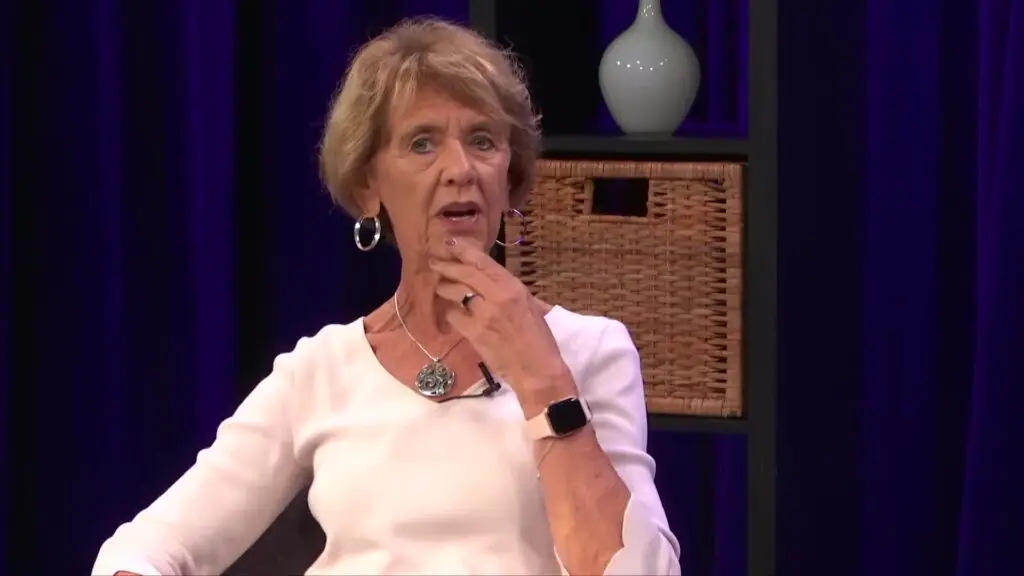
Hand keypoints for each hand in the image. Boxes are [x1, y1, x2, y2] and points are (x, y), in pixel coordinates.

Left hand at [428, 238, 575, 405]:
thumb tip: (498, 282)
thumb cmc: (540, 340)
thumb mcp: (533, 307)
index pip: (483, 262)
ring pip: (454, 292)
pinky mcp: (473, 333)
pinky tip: (451, 313)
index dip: (464, 250)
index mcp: (514, 287)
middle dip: (446, 266)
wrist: (537, 369)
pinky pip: (453, 315)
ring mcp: (483, 314)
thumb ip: (513, 292)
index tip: (450, 243)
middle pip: (464, 274)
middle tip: (434, 262)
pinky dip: (450, 312)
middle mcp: (497, 296)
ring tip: (440, 286)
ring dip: (445, 288)